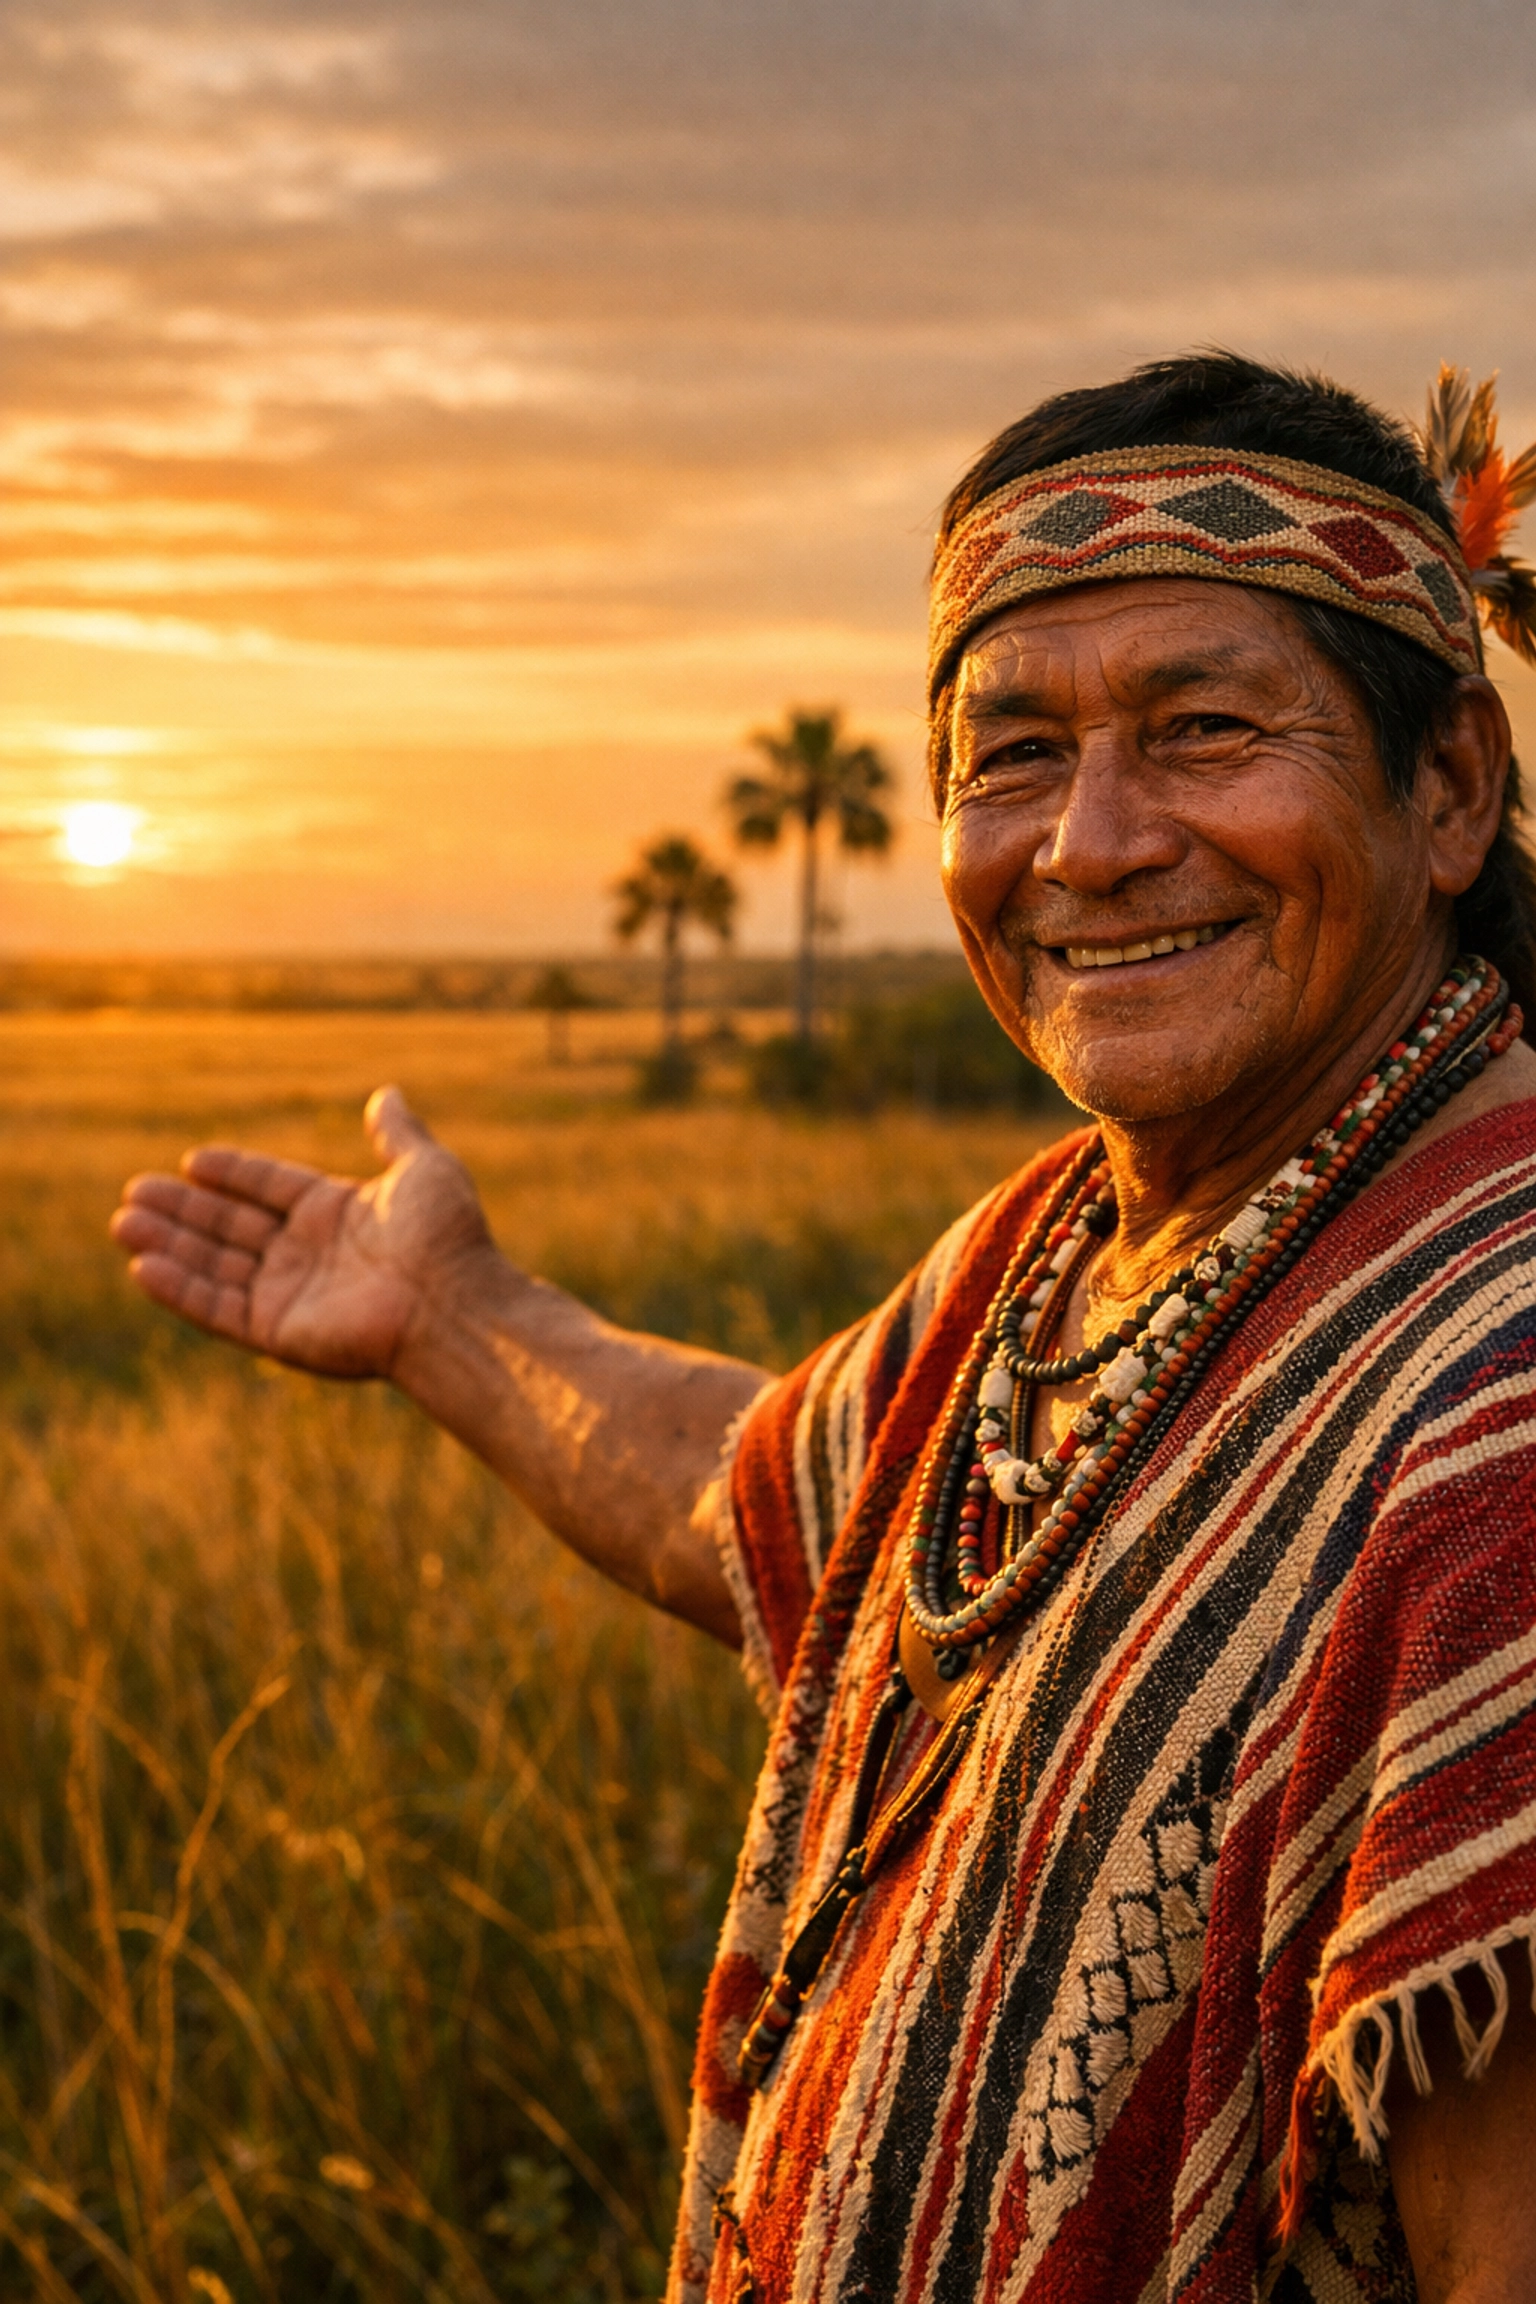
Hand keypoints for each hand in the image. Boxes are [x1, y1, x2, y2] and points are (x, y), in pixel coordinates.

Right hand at [110, 1087, 493, 1377]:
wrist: (454, 1303)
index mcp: (338, 1215)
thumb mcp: (423, 1169)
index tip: (193, 1160)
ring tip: (122, 1221)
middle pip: (233, 1227)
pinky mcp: (279, 1332)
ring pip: (216, 1265)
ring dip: (170, 1244)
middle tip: (133, 1192)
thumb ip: (397, 1133)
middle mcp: (310, 1255)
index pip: (270, 1188)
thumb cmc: (446, 1237)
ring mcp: (292, 1295)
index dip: (233, 1174)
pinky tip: (144, 1265)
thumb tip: (387, 1094)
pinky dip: (180, 1289)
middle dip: (184, 1210)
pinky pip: (218, 1308)